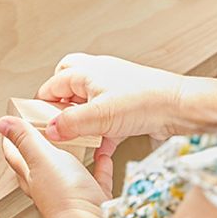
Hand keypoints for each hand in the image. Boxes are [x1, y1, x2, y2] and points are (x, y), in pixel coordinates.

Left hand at [0, 116, 112, 217]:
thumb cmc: (63, 194)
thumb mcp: (41, 158)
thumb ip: (25, 139)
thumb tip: (1, 124)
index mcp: (32, 176)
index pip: (15, 156)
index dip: (10, 141)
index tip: (9, 126)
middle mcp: (48, 187)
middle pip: (38, 166)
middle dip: (37, 149)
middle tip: (40, 130)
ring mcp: (71, 194)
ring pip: (68, 173)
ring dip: (70, 157)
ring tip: (75, 140)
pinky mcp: (93, 200)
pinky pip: (97, 180)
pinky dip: (100, 167)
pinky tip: (105, 156)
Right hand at [38, 54, 187, 161]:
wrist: (179, 107)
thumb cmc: (144, 101)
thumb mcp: (99, 116)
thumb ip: (70, 123)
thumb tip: (48, 130)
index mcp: (86, 71)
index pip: (52, 85)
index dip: (42, 104)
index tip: (37, 123)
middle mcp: (98, 75)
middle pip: (67, 84)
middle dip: (59, 104)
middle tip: (55, 123)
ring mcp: (114, 88)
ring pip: (87, 101)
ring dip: (81, 119)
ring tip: (78, 136)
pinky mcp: (127, 104)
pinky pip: (105, 116)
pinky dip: (100, 130)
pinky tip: (101, 146)